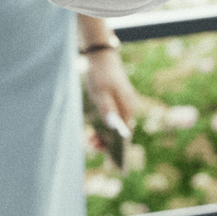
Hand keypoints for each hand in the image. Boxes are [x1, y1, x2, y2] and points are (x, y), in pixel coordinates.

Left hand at [82, 45, 139, 159]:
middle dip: (107, 142)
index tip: (111, 159)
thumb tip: (113, 126)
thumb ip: (107, 108)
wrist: (100, 56)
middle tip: (91, 145)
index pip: (127, 133)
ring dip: (102, 135)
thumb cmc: (101, 74)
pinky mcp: (113, 104)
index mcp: (127, 107)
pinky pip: (109, 121)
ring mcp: (120, 106)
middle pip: (120, 132)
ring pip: (114, 127)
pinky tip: (91, 132)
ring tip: (89, 140)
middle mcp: (127, 108)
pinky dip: (101, 127)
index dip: (119, 147)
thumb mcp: (101, 91)